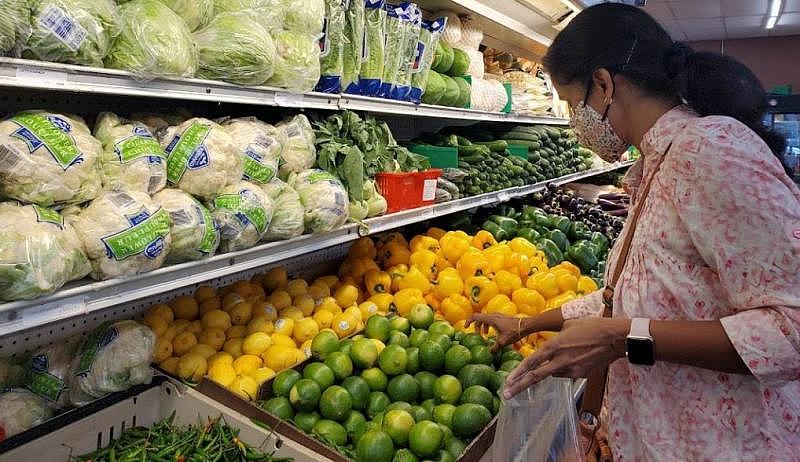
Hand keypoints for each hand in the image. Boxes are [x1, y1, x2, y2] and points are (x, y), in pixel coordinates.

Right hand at [466, 313, 527, 351]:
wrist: (526, 325)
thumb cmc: (514, 332)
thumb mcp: (503, 342)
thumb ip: (494, 347)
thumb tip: (489, 353)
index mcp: (491, 319)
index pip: (475, 317)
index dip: (468, 321)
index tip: (465, 328)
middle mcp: (493, 315)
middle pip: (479, 318)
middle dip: (476, 326)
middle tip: (478, 335)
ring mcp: (498, 316)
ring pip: (485, 319)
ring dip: (483, 326)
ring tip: (485, 335)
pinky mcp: (502, 318)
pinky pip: (491, 320)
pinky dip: (488, 326)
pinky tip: (493, 334)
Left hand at [502, 317, 629, 398]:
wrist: (614, 338)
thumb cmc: (591, 326)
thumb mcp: (567, 326)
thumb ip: (554, 339)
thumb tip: (548, 347)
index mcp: (554, 346)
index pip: (532, 363)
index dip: (518, 373)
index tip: (507, 382)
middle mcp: (560, 360)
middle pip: (536, 377)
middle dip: (519, 387)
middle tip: (506, 394)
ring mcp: (571, 369)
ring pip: (552, 373)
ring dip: (549, 370)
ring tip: (565, 355)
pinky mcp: (581, 375)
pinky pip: (566, 373)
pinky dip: (564, 368)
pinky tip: (574, 358)